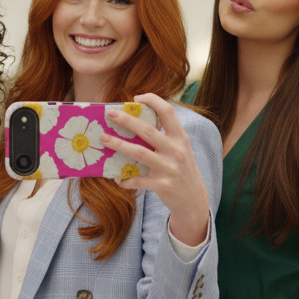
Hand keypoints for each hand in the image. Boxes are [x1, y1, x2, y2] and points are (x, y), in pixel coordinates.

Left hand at [100, 93, 210, 246]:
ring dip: (119, 145)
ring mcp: (169, 168)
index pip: (167, 112)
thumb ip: (165, 137)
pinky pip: (137, 180)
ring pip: (139, 152)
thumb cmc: (182, 170)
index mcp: (180, 138)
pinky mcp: (162, 185)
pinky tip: (117, 179)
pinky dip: (125, 179)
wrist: (194, 200)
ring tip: (104, 139)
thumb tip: (136, 123)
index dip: (152, 100)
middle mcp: (176, 151)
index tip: (136, 98)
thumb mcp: (181, 149)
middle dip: (126, 120)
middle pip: (147, 130)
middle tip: (110, 114)